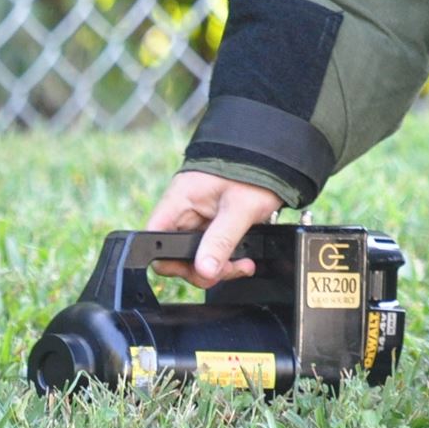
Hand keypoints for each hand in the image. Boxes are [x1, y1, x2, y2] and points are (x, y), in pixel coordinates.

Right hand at [143, 169, 282, 286]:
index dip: (168, 260)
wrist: (274, 156)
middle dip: (202, 269)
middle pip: (174, 255)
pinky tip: (243, 260)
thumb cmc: (254, 169)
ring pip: (195, 256)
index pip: (154, 237)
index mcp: (179, 200)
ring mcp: (197, 219)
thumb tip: (204, 271)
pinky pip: (210, 251)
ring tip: (242, 264)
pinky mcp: (212, 225)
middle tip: (228, 269)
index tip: (198, 269)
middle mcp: (183, 211)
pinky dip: (225, 259)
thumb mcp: (240, 208)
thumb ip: (221, 241)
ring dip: (218, 267)